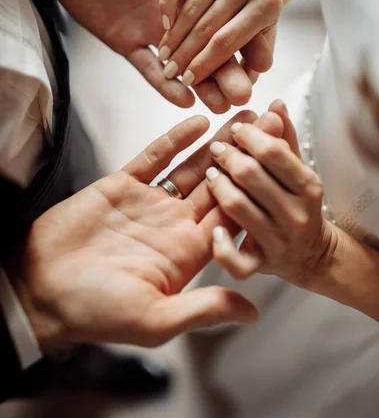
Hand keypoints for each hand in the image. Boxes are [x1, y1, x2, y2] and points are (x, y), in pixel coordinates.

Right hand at [9, 111, 259, 352]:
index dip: (259, 189)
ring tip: (244, 116)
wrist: (39, 286)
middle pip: (221, 183)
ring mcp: (150, 202)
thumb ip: (203, 309)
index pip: (233, 214)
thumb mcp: (154, 319)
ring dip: (218, 142)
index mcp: (188, 252)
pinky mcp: (123, 185)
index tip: (282, 164)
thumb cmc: (94, 310)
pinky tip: (197, 121)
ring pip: (192, 166)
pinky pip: (154, 157)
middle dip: (247, 155)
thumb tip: (253, 312)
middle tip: (272, 125)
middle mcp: (174, 223)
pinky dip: (175, 139)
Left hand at [55, 0, 242, 112]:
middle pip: (210, 46)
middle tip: (246, 93)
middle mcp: (176, 11)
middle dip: (228, 70)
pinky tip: (185, 98)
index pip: (224, 16)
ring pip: (184, 62)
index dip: (243, 39)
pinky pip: (149, 69)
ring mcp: (152, 30)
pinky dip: (165, 85)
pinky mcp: (127, 42)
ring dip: (204, 84)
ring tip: (224, 105)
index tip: (262, 60)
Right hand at [157, 0, 282, 102]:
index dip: (204, 65)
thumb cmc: (259, 19)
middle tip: (170, 72)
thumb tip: (247, 83)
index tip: (187, 82)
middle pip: (208, 26)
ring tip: (165, 56)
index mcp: (268, 4)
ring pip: (192, 7)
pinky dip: (168, 5)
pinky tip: (165, 26)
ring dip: (174, 35)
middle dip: (185, 54)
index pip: (227, 42)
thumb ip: (253, 60)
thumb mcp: (262, 42)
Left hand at [205, 100, 336, 285]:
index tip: (237, 129)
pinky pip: (236, 261)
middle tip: (217, 148)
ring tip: (210, 174)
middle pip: (251, 176)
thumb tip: (275, 103)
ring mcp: (278, 241)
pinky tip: (214, 230)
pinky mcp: (261, 265)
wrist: (312, 255)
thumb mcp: (298, 171)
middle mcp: (296, 215)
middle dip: (228, 156)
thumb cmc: (298, 204)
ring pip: (237, 208)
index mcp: (309, 187)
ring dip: (218, 187)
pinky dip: (222, 247)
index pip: (274, 153)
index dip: (250, 136)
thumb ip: (285, 138)